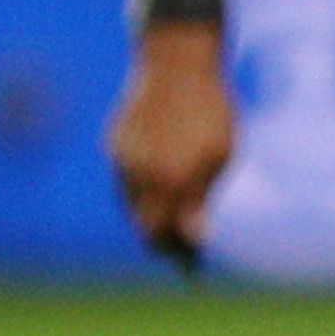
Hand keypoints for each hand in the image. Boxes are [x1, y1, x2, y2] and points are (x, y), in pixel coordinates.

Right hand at [104, 30, 235, 268]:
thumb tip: (196, 238)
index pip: (165, 235)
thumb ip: (201, 198)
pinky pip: (125, 180)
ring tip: (174, 231)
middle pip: (143, 226)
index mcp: (171, 179)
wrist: (176, 64)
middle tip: (184, 256)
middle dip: (162, 243)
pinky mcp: (113, 144)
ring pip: (131, 205)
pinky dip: (141, 194)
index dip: (178, 255)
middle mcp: (140, 173)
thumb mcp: (220, 155)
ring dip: (150, 219)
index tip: (192, 271)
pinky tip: (159, 197)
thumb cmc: (211, 111)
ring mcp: (122, 158)